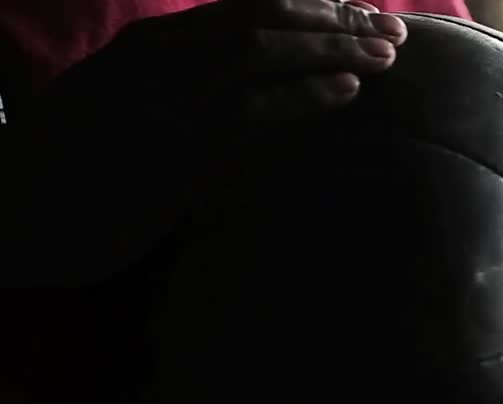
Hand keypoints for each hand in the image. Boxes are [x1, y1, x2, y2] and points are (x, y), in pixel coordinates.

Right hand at [10, 0, 408, 286]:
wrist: (17, 209)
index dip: (307, 8)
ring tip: (386, 54)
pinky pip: (253, 107)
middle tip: (390, 30)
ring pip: (263, 52)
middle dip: (334, 20)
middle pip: (263, 20)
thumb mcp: (126, 108)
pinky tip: (347, 91)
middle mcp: (159, 56)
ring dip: (332, 49)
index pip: (243, 9)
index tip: (355, 13)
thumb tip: (243, 93)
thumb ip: (181, 89)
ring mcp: (166, 96)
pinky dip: (304, 94)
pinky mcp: (175, 143)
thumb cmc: (73, 166)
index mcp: (151, 44)